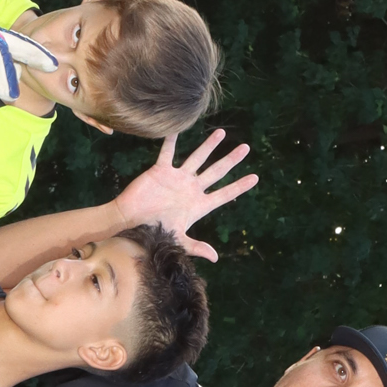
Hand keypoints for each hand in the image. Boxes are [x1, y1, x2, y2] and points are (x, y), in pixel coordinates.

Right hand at [110, 127, 256, 260]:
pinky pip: (168, 153)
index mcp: (199, 205)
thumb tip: (216, 257)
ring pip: (198, 158)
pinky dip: (172, 141)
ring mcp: (178, 178)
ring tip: (222, 133)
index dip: (239, 186)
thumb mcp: (177, 240)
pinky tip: (177, 128)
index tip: (255, 178)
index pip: (224, 194)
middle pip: (217, 171)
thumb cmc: (154, 232)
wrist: (130, 221)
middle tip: (246, 148)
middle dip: (232, 160)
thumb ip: (196, 246)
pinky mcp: (161, 170)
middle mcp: (192, 189)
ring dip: (209, 146)